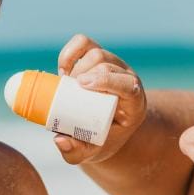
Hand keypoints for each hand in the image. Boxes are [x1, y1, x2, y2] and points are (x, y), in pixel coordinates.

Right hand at [55, 34, 146, 163]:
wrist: (102, 126)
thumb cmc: (98, 140)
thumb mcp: (89, 152)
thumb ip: (74, 152)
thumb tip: (59, 140)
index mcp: (134, 103)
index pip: (129, 85)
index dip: (107, 80)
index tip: (82, 85)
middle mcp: (127, 79)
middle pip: (107, 65)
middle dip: (83, 75)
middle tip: (68, 93)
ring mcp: (114, 64)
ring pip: (96, 52)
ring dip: (76, 67)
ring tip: (66, 86)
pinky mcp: (98, 55)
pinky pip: (84, 42)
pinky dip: (70, 52)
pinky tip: (63, 69)